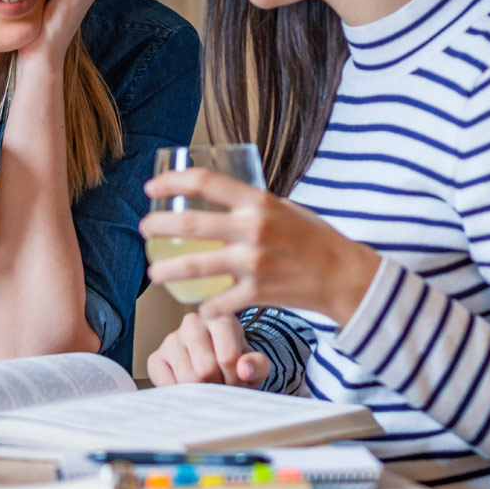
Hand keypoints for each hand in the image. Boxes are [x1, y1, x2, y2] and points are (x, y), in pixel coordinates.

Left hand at [139, 169, 381, 322]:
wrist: (345, 277)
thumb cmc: (314, 239)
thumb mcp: (284, 208)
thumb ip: (251, 205)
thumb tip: (218, 198)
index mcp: (258, 201)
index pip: (204, 181)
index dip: (171, 182)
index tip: (151, 187)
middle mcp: (253, 229)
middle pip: (189, 223)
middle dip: (157, 226)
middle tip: (144, 230)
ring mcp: (253, 263)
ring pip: (194, 267)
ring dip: (166, 271)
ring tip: (153, 273)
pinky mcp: (256, 293)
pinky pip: (217, 303)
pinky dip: (206, 307)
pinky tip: (200, 307)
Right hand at [147, 312, 268, 387]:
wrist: (217, 368)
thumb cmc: (237, 364)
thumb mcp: (256, 364)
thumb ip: (257, 365)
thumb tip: (244, 369)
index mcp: (219, 318)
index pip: (228, 357)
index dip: (235, 379)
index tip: (238, 383)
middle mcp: (192, 323)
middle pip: (205, 368)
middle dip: (218, 386)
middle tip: (223, 389)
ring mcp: (171, 340)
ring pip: (187, 378)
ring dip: (202, 393)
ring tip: (209, 389)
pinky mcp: (155, 358)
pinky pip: (167, 384)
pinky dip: (182, 395)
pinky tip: (191, 390)